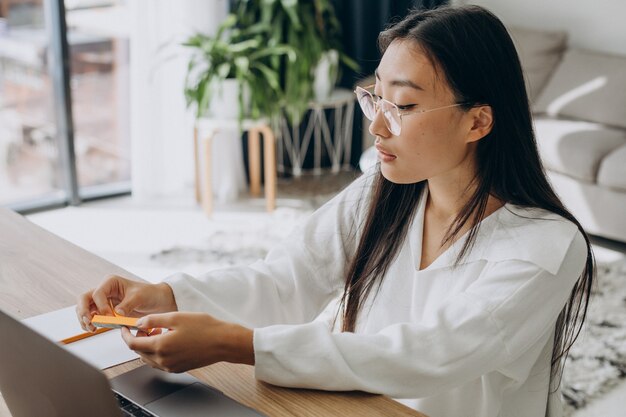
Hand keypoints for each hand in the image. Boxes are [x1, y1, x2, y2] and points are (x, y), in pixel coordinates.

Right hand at [76, 275, 177, 331]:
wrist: (157, 301)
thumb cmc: (149, 294)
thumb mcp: (140, 297)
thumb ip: (128, 304)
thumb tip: (116, 313)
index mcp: (111, 282)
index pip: (97, 293)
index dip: (101, 306)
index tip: (109, 316)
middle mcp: (104, 290)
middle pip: (84, 299)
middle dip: (83, 311)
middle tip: (90, 322)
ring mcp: (103, 301)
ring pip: (84, 308)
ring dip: (85, 319)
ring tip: (92, 328)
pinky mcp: (105, 310)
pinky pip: (91, 316)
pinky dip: (90, 323)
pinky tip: (95, 329)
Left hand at [121, 312, 254, 372]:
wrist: (223, 342)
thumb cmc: (205, 328)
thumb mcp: (176, 317)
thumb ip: (153, 319)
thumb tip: (138, 323)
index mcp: (161, 346)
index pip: (133, 344)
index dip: (125, 335)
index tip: (124, 328)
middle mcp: (164, 360)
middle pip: (139, 352)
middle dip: (138, 338)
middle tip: (146, 325)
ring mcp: (171, 366)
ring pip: (149, 357)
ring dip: (148, 345)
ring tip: (160, 330)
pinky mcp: (178, 368)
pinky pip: (160, 362)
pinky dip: (157, 351)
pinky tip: (168, 339)